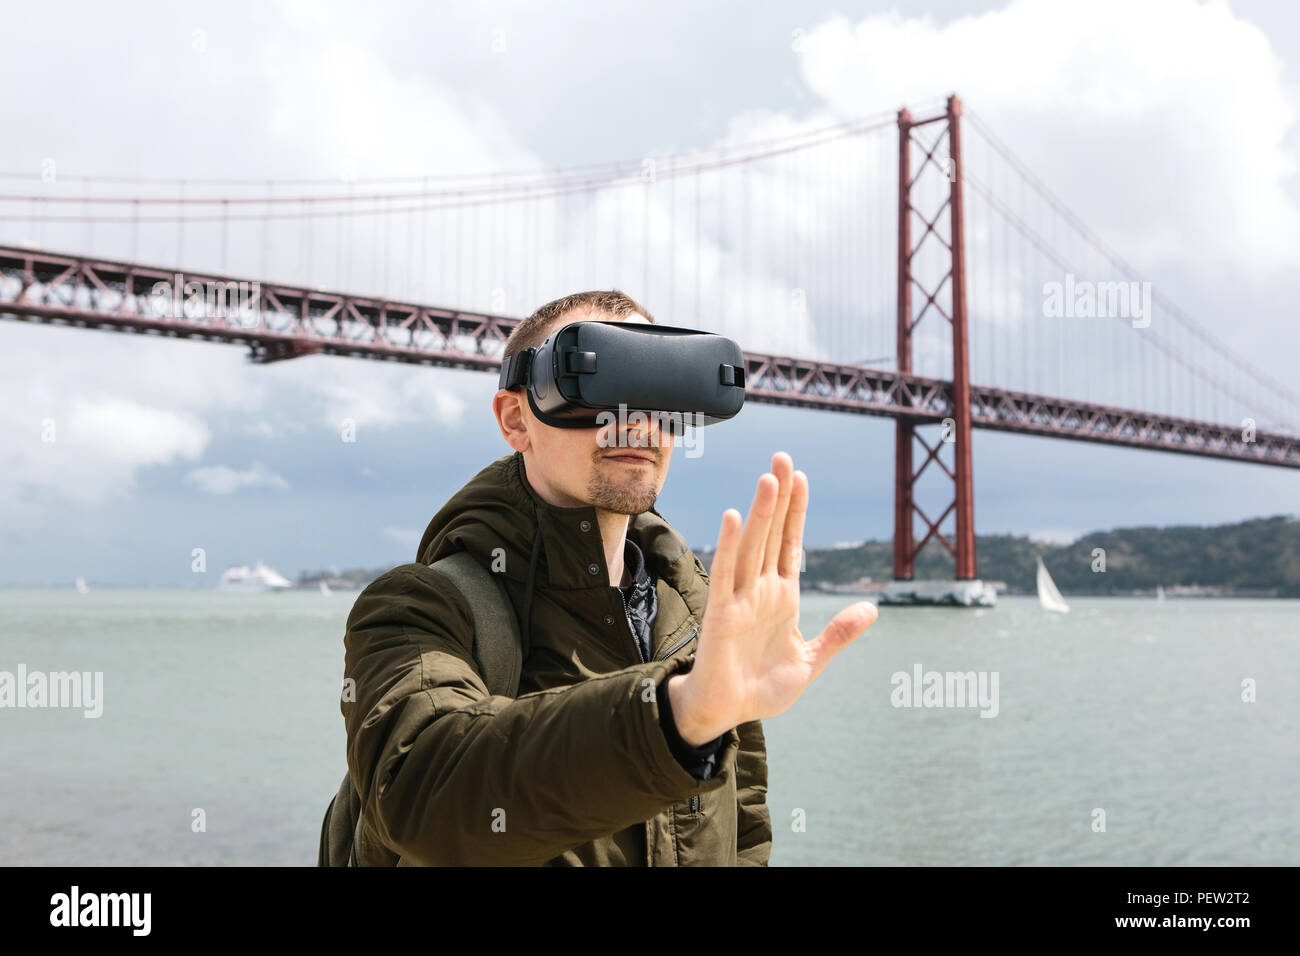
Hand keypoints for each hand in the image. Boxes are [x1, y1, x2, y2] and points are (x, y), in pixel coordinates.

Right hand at [666, 452, 877, 745]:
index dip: (796, 511)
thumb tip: (872, 609)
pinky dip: (728, 545)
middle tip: (783, 457)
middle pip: (772, 534)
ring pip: (752, 546)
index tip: (801, 477)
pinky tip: (733, 517)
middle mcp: (761, 590)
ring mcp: (740, 599)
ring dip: (760, 512)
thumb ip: (838, 635)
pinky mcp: (721, 615)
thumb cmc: (761, 688)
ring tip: (769, 478)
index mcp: (782, 597)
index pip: (791, 544)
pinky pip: (726, 574)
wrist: (726, 714)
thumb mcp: (810, 661)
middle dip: (779, 497)